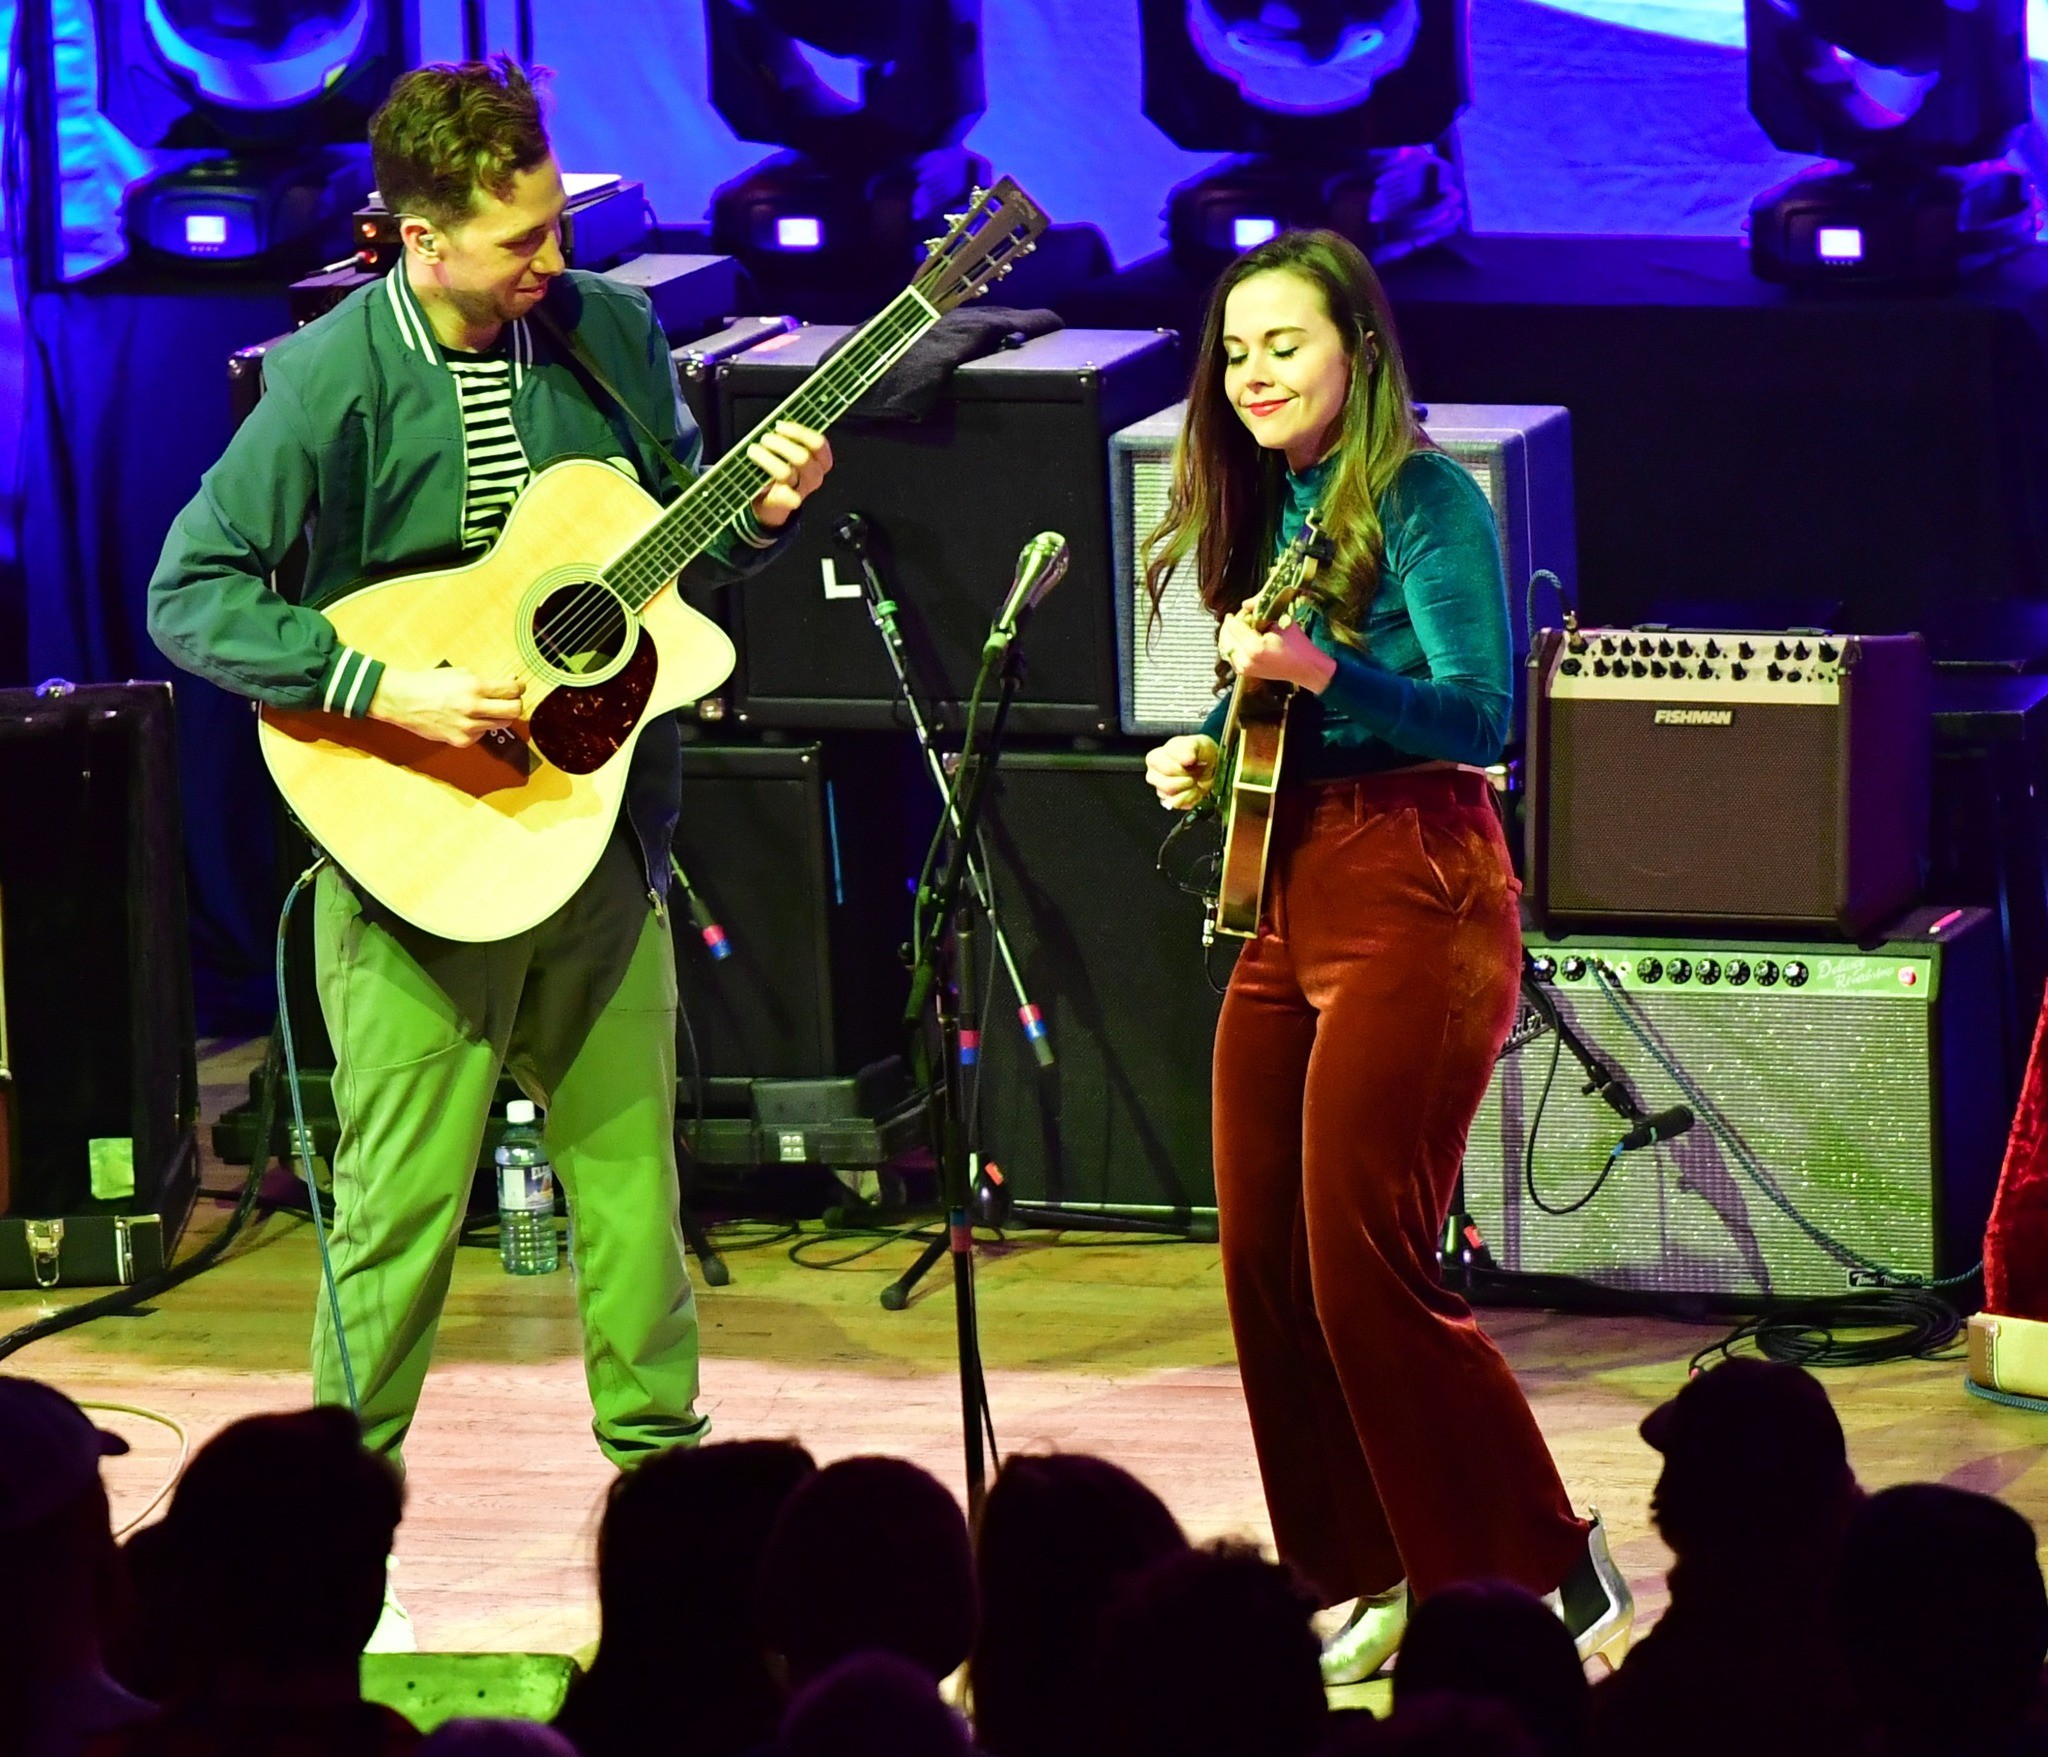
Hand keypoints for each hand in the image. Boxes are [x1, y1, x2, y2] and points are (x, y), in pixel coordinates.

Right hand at [368, 666, 524, 746]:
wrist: (403, 701)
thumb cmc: (430, 683)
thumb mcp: (460, 673)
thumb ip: (487, 680)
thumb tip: (511, 681)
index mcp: (475, 687)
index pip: (513, 690)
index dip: (519, 687)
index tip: (518, 687)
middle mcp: (474, 708)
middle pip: (515, 711)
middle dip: (516, 704)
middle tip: (510, 700)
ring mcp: (468, 727)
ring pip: (501, 724)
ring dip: (498, 716)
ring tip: (486, 709)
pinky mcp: (461, 740)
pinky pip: (483, 734)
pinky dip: (480, 727)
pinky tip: (467, 719)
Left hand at [747, 420, 832, 528]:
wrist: (768, 501)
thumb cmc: (778, 469)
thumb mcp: (787, 450)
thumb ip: (787, 436)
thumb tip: (777, 423)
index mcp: (818, 460)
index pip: (819, 444)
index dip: (798, 432)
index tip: (779, 426)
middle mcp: (813, 476)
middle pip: (802, 457)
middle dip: (779, 444)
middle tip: (764, 439)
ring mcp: (801, 491)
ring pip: (786, 472)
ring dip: (766, 459)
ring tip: (754, 451)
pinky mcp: (786, 504)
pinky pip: (786, 498)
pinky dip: (773, 488)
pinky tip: (763, 483)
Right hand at [1146, 734, 1221, 810]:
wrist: (1210, 766)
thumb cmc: (1200, 753)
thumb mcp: (1198, 743)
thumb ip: (1190, 747)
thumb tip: (1186, 758)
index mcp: (1155, 757)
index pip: (1167, 768)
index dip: (1182, 767)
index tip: (1192, 761)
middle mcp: (1154, 774)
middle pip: (1167, 785)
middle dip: (1186, 779)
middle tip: (1195, 772)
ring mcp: (1160, 789)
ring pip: (1172, 796)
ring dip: (1189, 789)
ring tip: (1194, 780)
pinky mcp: (1169, 801)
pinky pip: (1178, 804)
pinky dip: (1190, 797)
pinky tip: (1193, 789)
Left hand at [1218, 602, 1336, 692]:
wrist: (1303, 668)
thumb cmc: (1296, 643)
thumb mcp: (1282, 621)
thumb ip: (1261, 609)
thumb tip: (1244, 604)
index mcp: (1255, 648)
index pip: (1233, 626)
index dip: (1236, 616)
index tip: (1243, 611)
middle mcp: (1246, 660)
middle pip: (1225, 637)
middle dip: (1230, 625)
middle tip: (1239, 617)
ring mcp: (1244, 669)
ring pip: (1225, 646)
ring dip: (1229, 635)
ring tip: (1240, 627)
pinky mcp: (1244, 673)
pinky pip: (1229, 655)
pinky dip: (1232, 645)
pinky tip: (1241, 639)